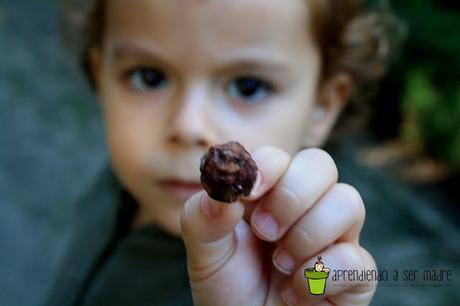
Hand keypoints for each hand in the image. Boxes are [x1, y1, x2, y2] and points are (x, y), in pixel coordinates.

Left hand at [181, 146, 376, 305]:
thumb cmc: (228, 286)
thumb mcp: (204, 252)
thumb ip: (203, 217)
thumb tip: (224, 191)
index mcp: (269, 193)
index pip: (280, 157)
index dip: (267, 167)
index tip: (247, 194)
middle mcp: (306, 206)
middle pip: (321, 164)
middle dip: (292, 196)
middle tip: (265, 231)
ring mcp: (334, 236)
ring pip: (348, 201)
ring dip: (308, 235)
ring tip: (280, 265)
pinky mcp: (354, 273)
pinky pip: (357, 259)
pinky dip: (320, 277)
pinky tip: (294, 293)